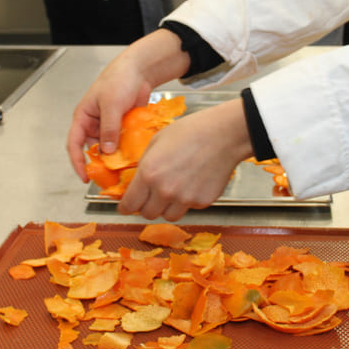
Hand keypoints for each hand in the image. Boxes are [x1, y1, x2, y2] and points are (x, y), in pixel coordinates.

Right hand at [67, 29, 190, 180]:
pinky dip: (127, 150)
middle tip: (110, 176)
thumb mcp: (111, 105)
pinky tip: (134, 157)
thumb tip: (107, 152)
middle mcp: (95, 124)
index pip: (74, 144)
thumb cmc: (118, 80)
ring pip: (110, 148)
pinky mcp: (124, 127)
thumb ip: (108, 129)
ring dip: (116, 157)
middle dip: (101, 163)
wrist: (139, 70)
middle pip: (93, 150)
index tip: (84, 176)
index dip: (77, 161)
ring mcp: (110, 126)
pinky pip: (123, 143)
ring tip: (124, 169)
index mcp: (84, 118)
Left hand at [117, 98, 253, 221]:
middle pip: (147, 214)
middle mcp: (165, 190)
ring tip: (173, 191)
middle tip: (151, 198)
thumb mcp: (157, 141)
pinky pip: (189, 208)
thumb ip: (144, 164)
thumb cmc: (190, 131)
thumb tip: (136, 181)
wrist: (223, 134)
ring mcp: (185, 199)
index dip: (125, 207)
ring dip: (167, 208)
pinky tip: (192, 184)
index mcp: (149, 173)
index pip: (130, 204)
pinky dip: (187, 201)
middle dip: (146, 207)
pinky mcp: (202, 202)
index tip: (126, 207)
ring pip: (168, 216)